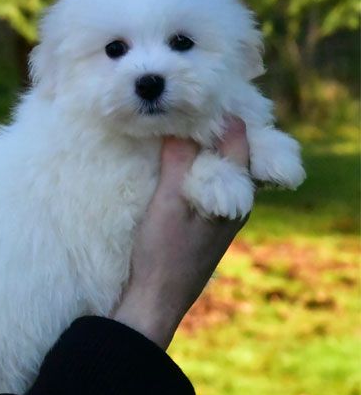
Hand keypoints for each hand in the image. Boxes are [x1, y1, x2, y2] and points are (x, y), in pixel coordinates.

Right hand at [112, 117, 248, 348]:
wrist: (156, 299)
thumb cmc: (162, 253)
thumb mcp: (167, 203)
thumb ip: (178, 163)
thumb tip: (181, 125)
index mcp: (235, 196)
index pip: (238, 142)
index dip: (222, 116)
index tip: (199, 95)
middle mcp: (236, 203)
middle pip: (233, 154)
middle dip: (212, 129)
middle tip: (186, 106)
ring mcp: (222, 215)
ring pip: (221, 169)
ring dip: (203, 148)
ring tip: (179, 128)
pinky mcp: (207, 223)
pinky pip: (209, 184)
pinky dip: (197, 166)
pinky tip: (177, 161)